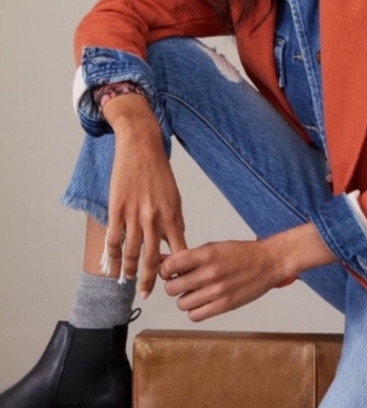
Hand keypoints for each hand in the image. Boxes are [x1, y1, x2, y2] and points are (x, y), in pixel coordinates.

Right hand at [104, 94, 186, 297]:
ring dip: (129, 271)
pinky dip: (111, 255)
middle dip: (151, 279)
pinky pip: (114, 238)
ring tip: (128, 281)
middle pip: (153, 258)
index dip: (177, 269)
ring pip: (131, 252)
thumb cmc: (160, 172)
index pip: (179, 250)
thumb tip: (176, 241)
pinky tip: (111, 265)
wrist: (142, 148)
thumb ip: (175, 220)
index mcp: (173, 215)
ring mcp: (134, 215)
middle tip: (148, 294)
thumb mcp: (175, 196)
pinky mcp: (117, 209)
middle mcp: (154, 218)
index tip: (175, 281)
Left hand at [160, 239, 286, 321]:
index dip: (166, 270)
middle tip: (183, 282)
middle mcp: (210, 273)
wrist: (268, 262)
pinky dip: (195, 310)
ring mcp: (217, 291)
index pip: (169, 266)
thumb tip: (163, 260)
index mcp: (206, 254)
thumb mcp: (214, 247)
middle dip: (174, 285)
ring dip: (185, 299)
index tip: (171, 271)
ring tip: (196, 292)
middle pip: (171, 288)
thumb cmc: (241, 253)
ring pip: (181, 304)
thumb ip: (189, 256)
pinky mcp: (224, 306)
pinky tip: (203, 302)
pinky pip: (195, 316)